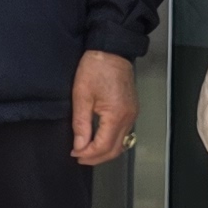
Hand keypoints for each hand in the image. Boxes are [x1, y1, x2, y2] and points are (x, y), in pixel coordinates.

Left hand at [70, 50, 138, 166]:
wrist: (111, 49)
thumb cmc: (96, 68)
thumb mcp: (82, 96)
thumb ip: (81, 124)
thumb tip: (79, 145)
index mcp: (117, 115)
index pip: (103, 146)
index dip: (88, 154)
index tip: (74, 153)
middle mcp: (128, 118)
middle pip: (115, 149)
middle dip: (97, 157)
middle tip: (79, 157)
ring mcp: (132, 114)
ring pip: (121, 143)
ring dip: (104, 151)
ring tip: (86, 150)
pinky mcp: (131, 110)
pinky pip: (123, 133)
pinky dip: (111, 141)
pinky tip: (98, 139)